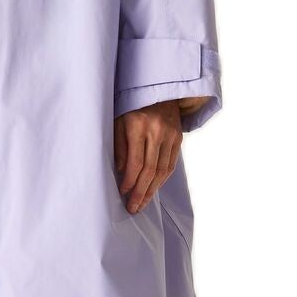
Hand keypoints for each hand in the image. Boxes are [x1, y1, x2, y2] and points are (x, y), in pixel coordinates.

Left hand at [113, 99, 184, 214]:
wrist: (158, 88)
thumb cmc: (131, 105)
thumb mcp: (118, 120)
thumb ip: (119, 146)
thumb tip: (123, 172)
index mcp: (138, 125)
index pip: (136, 161)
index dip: (130, 180)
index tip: (123, 193)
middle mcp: (157, 131)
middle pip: (150, 169)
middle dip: (141, 192)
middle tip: (133, 208)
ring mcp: (170, 135)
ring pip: (163, 170)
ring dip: (152, 190)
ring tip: (143, 204)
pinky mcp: (178, 137)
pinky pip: (171, 164)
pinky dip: (162, 179)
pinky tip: (154, 189)